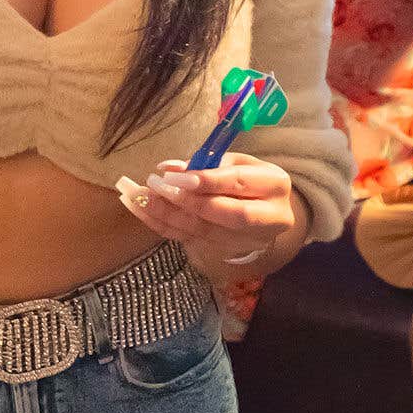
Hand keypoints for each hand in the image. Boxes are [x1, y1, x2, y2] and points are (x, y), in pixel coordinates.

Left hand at [116, 153, 300, 273]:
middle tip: (157, 187)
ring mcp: (247, 240)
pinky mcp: (225, 250)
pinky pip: (189, 240)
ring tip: (139, 197)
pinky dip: (162, 225)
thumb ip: (207, 162)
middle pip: (227, 215)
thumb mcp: (238, 162)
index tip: (175, 176)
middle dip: (188, 202)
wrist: (268, 213)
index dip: (207, 181)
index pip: (239, 184)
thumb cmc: (251, 180)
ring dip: (168, 215)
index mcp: (273, 185)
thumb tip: (169, 168)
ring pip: (205, 231)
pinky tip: (140, 210)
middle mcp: (267, 218)